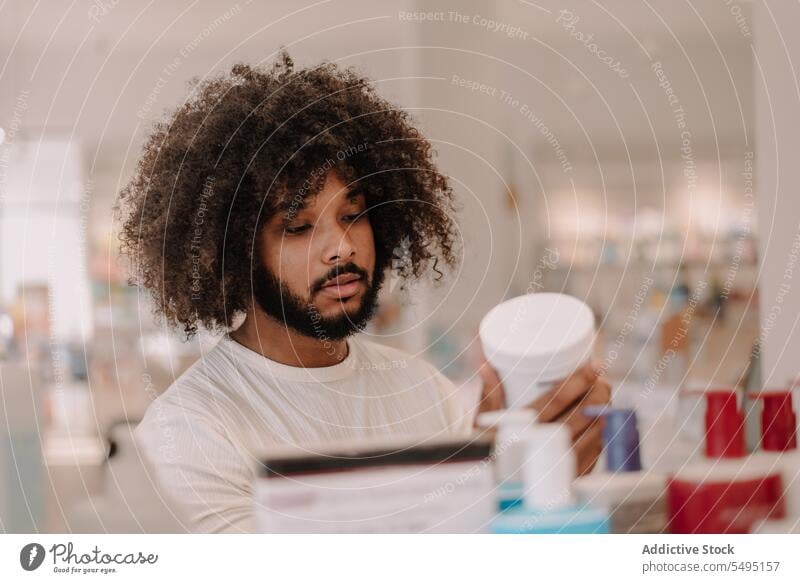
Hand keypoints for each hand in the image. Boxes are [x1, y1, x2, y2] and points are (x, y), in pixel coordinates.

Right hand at [476, 357, 610, 476]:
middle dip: (596, 395)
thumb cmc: (485, 453)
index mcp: (521, 429)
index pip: (556, 399)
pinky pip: (593, 457)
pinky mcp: (568, 482)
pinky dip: (600, 439)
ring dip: (602, 415)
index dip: (578, 381)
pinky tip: (602, 426)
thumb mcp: (483, 422)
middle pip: (580, 416)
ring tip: (604, 399)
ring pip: (592, 436)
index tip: (592, 367)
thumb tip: (486, 363)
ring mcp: (559, 467)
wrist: (489, 491)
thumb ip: (490, 392)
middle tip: (602, 381)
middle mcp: (542, 447)